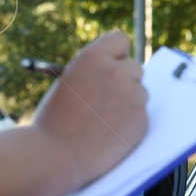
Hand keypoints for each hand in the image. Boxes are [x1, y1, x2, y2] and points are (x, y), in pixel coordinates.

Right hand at [32, 32, 147, 184]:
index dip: (115, 55)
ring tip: (103, 121)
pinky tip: (109, 134)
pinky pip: (141, 115)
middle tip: (108, 99)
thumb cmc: (54, 121)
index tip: (112, 65)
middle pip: (135, 67)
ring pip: (141, 93)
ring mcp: (132, 96)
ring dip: (128, 103)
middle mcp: (116, 72)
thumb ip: (93, 72)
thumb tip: (117, 70)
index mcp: (94, 57)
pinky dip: (130, 124)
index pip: (120, 40)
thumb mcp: (68, 82)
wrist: (55, 155)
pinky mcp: (141, 119)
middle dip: (124, 80)